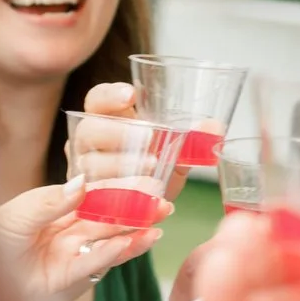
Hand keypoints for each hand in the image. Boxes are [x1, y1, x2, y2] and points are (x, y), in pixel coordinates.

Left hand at [0, 180, 164, 300]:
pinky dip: (115, 253)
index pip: (94, 195)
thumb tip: (83, 183)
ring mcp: (68, 255)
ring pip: (107, 240)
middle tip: (163, 203)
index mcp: (54, 208)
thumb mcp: (16, 214)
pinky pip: (94, 264)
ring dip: (134, 232)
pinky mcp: (66, 280)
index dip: (120, 189)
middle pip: (106, 218)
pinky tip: (135, 242)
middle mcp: (65, 230)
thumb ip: (50, 201)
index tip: (147, 181)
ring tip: (159, 223)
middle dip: (135, 210)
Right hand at [82, 81, 192, 199]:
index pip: (97, 100)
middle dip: (116, 132)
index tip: (131, 95)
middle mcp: (88, 144)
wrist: (147, 205)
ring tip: (152, 167)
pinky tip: (145, 199)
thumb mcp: (177, 149)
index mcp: (106, 120)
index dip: (109, 95)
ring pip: (90, 165)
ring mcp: (85, 172)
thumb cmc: (155, 166)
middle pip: (89, 130)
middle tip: (149, 137)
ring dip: (119, 166)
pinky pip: (97, 199)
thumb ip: (194, 138)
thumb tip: (214, 127)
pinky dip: (122, 197)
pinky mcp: (88, 201)